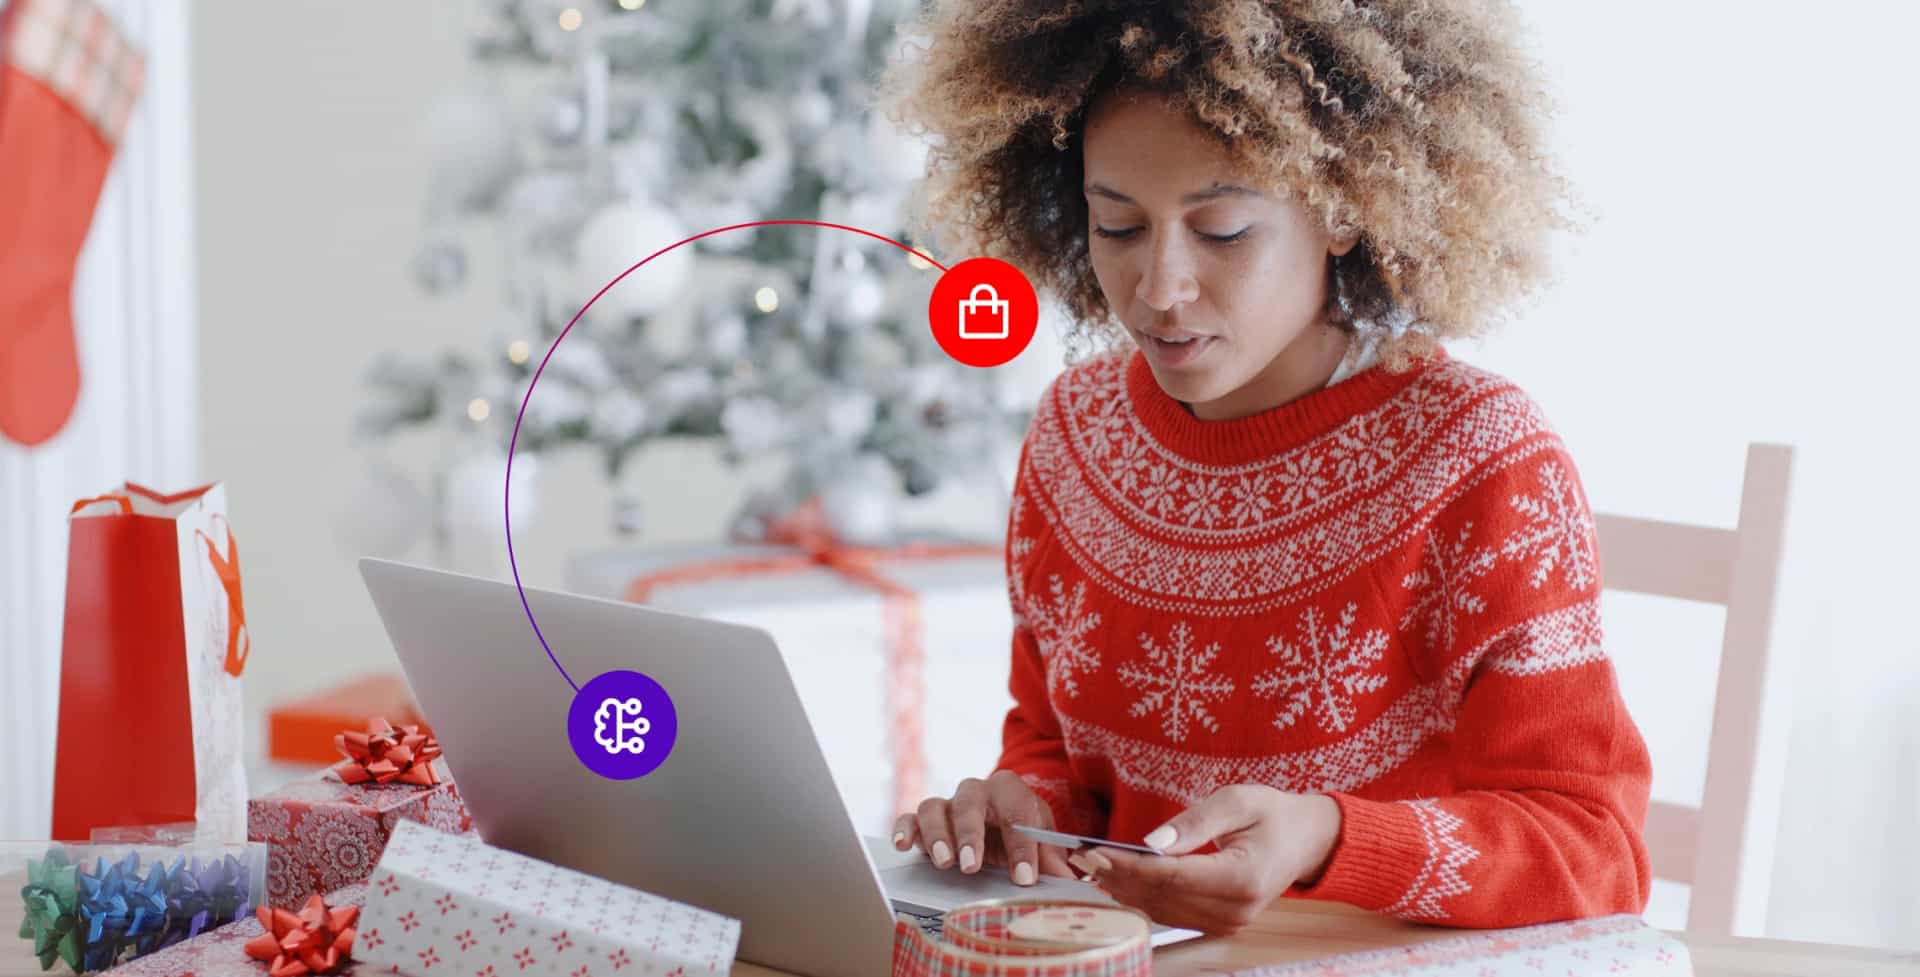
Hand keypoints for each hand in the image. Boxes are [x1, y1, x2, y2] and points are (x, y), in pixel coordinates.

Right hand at [892, 770, 1076, 884]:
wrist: (1001, 826)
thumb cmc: (1022, 836)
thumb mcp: (1043, 845)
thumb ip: (1053, 861)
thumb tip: (1068, 884)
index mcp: (1011, 791)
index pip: (1017, 809)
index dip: (1022, 844)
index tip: (1025, 877)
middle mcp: (976, 792)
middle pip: (970, 802)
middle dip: (970, 834)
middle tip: (972, 866)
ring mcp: (947, 805)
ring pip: (934, 807)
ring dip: (937, 834)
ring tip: (943, 862)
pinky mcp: (923, 821)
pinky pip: (909, 817)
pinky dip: (904, 828)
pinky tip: (904, 846)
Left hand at [1067, 785, 1340, 936]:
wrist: (1305, 842)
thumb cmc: (1272, 814)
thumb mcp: (1237, 801)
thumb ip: (1194, 822)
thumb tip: (1151, 842)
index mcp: (1242, 878)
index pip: (1172, 876)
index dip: (1129, 866)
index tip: (1094, 853)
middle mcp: (1235, 910)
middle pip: (1162, 897)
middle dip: (1117, 878)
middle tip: (1080, 858)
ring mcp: (1228, 923)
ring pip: (1162, 911)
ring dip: (1124, 890)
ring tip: (1090, 867)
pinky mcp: (1220, 924)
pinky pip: (1171, 914)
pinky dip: (1142, 897)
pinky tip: (1117, 880)